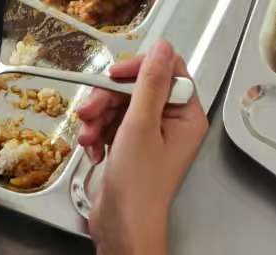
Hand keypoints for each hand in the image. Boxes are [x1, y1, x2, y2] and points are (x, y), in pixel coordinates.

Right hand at [77, 40, 207, 254]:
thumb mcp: (141, 126)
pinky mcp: (131, 147)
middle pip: (137, 88)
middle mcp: (172, 123)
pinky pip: (112, 125)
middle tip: (91, 112)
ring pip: (120, 106)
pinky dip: (98, 134)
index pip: (167, 71)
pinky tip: (93, 150)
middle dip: (109, 99)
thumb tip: (163, 47)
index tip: (115, 76)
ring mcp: (150, 136)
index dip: (139, 70)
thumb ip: (150, 83)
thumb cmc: (139, 186)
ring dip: (99, 118)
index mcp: (186, 115)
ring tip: (89, 136)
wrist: (122, 228)